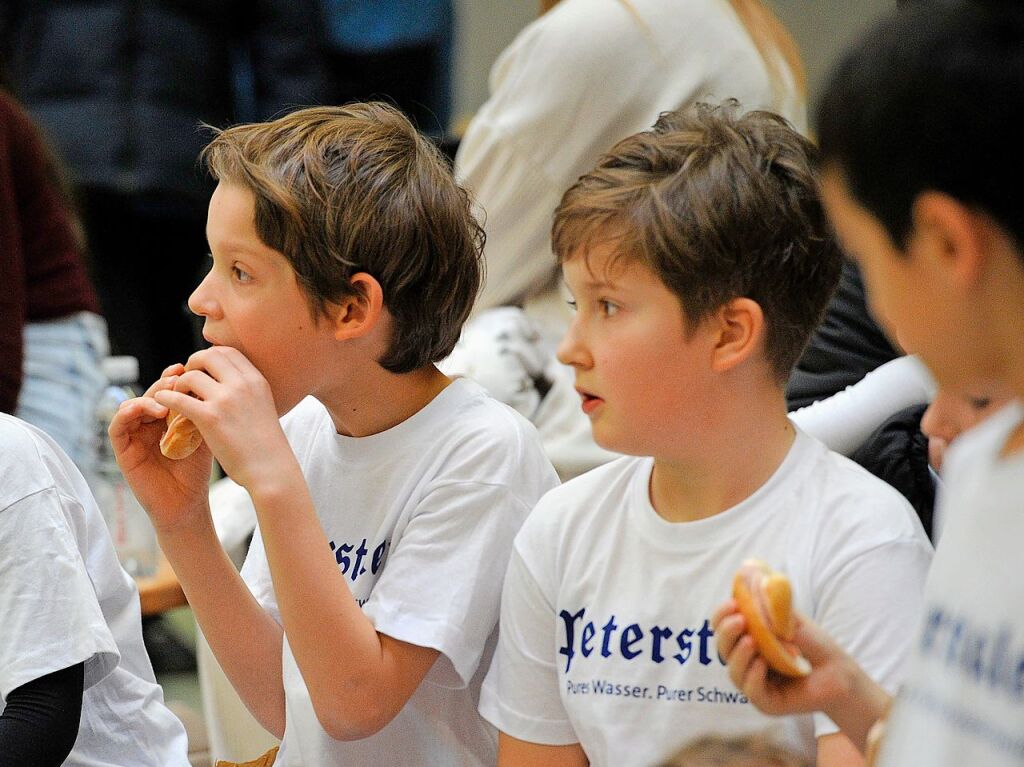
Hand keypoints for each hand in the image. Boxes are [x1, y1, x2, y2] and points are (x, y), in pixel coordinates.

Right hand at [110, 364, 212, 531]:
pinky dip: (128, 413)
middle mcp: (148, 424)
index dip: (175, 377)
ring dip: (148, 398)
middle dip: (163, 384)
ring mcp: (134, 436)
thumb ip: (200, 411)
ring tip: (166, 399)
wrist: (187, 504)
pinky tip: (145, 409)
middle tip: (177, 378)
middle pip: (150, 394)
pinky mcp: (122, 450)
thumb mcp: (201, 435)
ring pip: (132, 406)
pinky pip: (117, 426)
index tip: (187, 367)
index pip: (167, 391)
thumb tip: (208, 381)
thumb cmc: (196, 471)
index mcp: (167, 419)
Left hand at [153, 346, 296, 493]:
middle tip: (187, 381)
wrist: (271, 470)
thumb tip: (228, 387)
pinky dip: (166, 398)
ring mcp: (226, 399)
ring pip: (190, 376)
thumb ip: (247, 394)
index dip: (211, 357)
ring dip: (179, 384)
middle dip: (193, 365)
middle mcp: (243, 384)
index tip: (203, 370)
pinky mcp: (210, 418)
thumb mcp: (264, 409)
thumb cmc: (268, 447)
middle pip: (208, 356)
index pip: (228, 352)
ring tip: (178, 397)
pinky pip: (178, 398)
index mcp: (257, 381)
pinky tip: (163, 404)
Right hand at [712, 599, 889, 750]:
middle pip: (723, 649)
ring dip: (739, 655)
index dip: (722, 615)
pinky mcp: (767, 703)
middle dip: (727, 633)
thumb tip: (750, 577)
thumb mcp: (789, 619)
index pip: (722, 628)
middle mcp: (747, 662)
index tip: (732, 603)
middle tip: (741, 620)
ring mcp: (755, 683)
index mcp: (748, 639)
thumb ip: (768, 605)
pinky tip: (763, 664)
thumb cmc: (814, 645)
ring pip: (733, 672)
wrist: (839, 671)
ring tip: (752, 642)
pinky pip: (751, 690)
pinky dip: (753, 676)